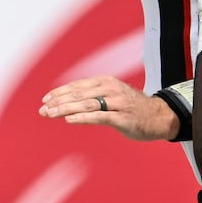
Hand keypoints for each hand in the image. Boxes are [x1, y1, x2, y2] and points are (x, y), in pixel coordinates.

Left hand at [39, 76, 180, 140]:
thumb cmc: (131, 107)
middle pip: (79, 95)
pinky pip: (99, 116)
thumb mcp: (112, 96)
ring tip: (51, 114)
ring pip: (86, 104)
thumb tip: (69, 103)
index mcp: (106, 82)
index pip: (77, 86)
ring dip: (66, 109)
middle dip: (58, 102)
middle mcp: (110, 89)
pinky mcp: (122, 118)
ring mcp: (117, 103)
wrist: (159, 116)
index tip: (45, 100)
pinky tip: (69, 120)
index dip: (60, 92)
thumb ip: (93, 97)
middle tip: (43, 110)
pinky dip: (83, 118)